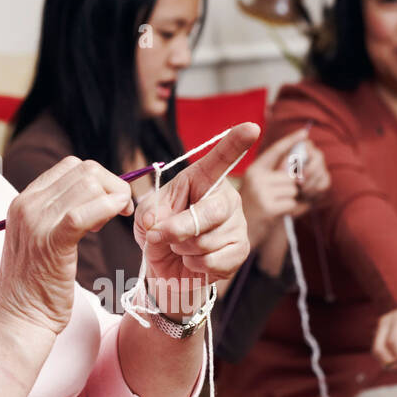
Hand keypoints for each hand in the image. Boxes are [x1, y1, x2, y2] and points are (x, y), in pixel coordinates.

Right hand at [0, 156, 132, 334]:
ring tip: (114, 221)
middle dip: (111, 186)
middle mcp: (26, 205)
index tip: (110, 202)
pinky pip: (85, 212)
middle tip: (120, 211)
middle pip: (83, 171)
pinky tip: (117, 216)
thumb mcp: (38, 242)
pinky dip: (108, 208)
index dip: (99, 179)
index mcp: (23, 202)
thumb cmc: (35, 288)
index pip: (69, 167)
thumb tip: (94, 198)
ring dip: (113, 198)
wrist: (19, 320)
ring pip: (88, 185)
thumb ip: (56, 217)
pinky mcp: (51, 242)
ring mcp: (36, 222)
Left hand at [134, 122, 260, 318]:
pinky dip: (194, 264)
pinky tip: (193, 260)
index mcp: (203, 181)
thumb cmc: (159, 234)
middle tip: (160, 236)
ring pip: (206, 241)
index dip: (235, 144)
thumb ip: (149, 213)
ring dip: (182, 249)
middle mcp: (226, 199)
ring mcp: (237, 225)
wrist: (167, 269)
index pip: (220, 159)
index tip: (251, 128)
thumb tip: (160, 224)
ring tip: (181, 247)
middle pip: (210, 212)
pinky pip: (213, 260)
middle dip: (178, 229)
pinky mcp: (240, 251)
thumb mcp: (145, 217)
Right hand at [239, 130, 330, 248]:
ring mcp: (260, 192)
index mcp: (253, 171)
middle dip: (293, 187)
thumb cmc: (254, 213)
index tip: (304, 133)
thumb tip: (298, 167)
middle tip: (283, 197)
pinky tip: (280, 214)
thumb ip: (276, 177)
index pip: (275, 151)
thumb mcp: (260, 190)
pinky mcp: (267, 207)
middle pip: (290, 175)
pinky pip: (292, 203)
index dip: (290, 141)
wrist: (241, 239)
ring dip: (291, 200)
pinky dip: (291, 210)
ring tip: (277, 207)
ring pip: (293, 189)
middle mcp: (255, 178)